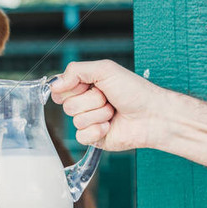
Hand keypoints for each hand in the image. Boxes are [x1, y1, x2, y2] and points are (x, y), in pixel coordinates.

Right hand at [49, 59, 169, 150]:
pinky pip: (81, 136)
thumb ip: (76, 71)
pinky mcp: (92, 138)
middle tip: (108, 98)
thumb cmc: (135, 91)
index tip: (88, 85)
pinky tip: (110, 126)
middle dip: (91, 101)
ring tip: (114, 112)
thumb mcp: (105, 69)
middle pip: (67, 105)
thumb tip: (54, 84)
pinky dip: (97, 130)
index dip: (72, 88)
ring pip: (76, 120)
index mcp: (84, 86)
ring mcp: (88, 121)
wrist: (153, 115)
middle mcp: (84, 103)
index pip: (60, 89)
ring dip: (99, 114)